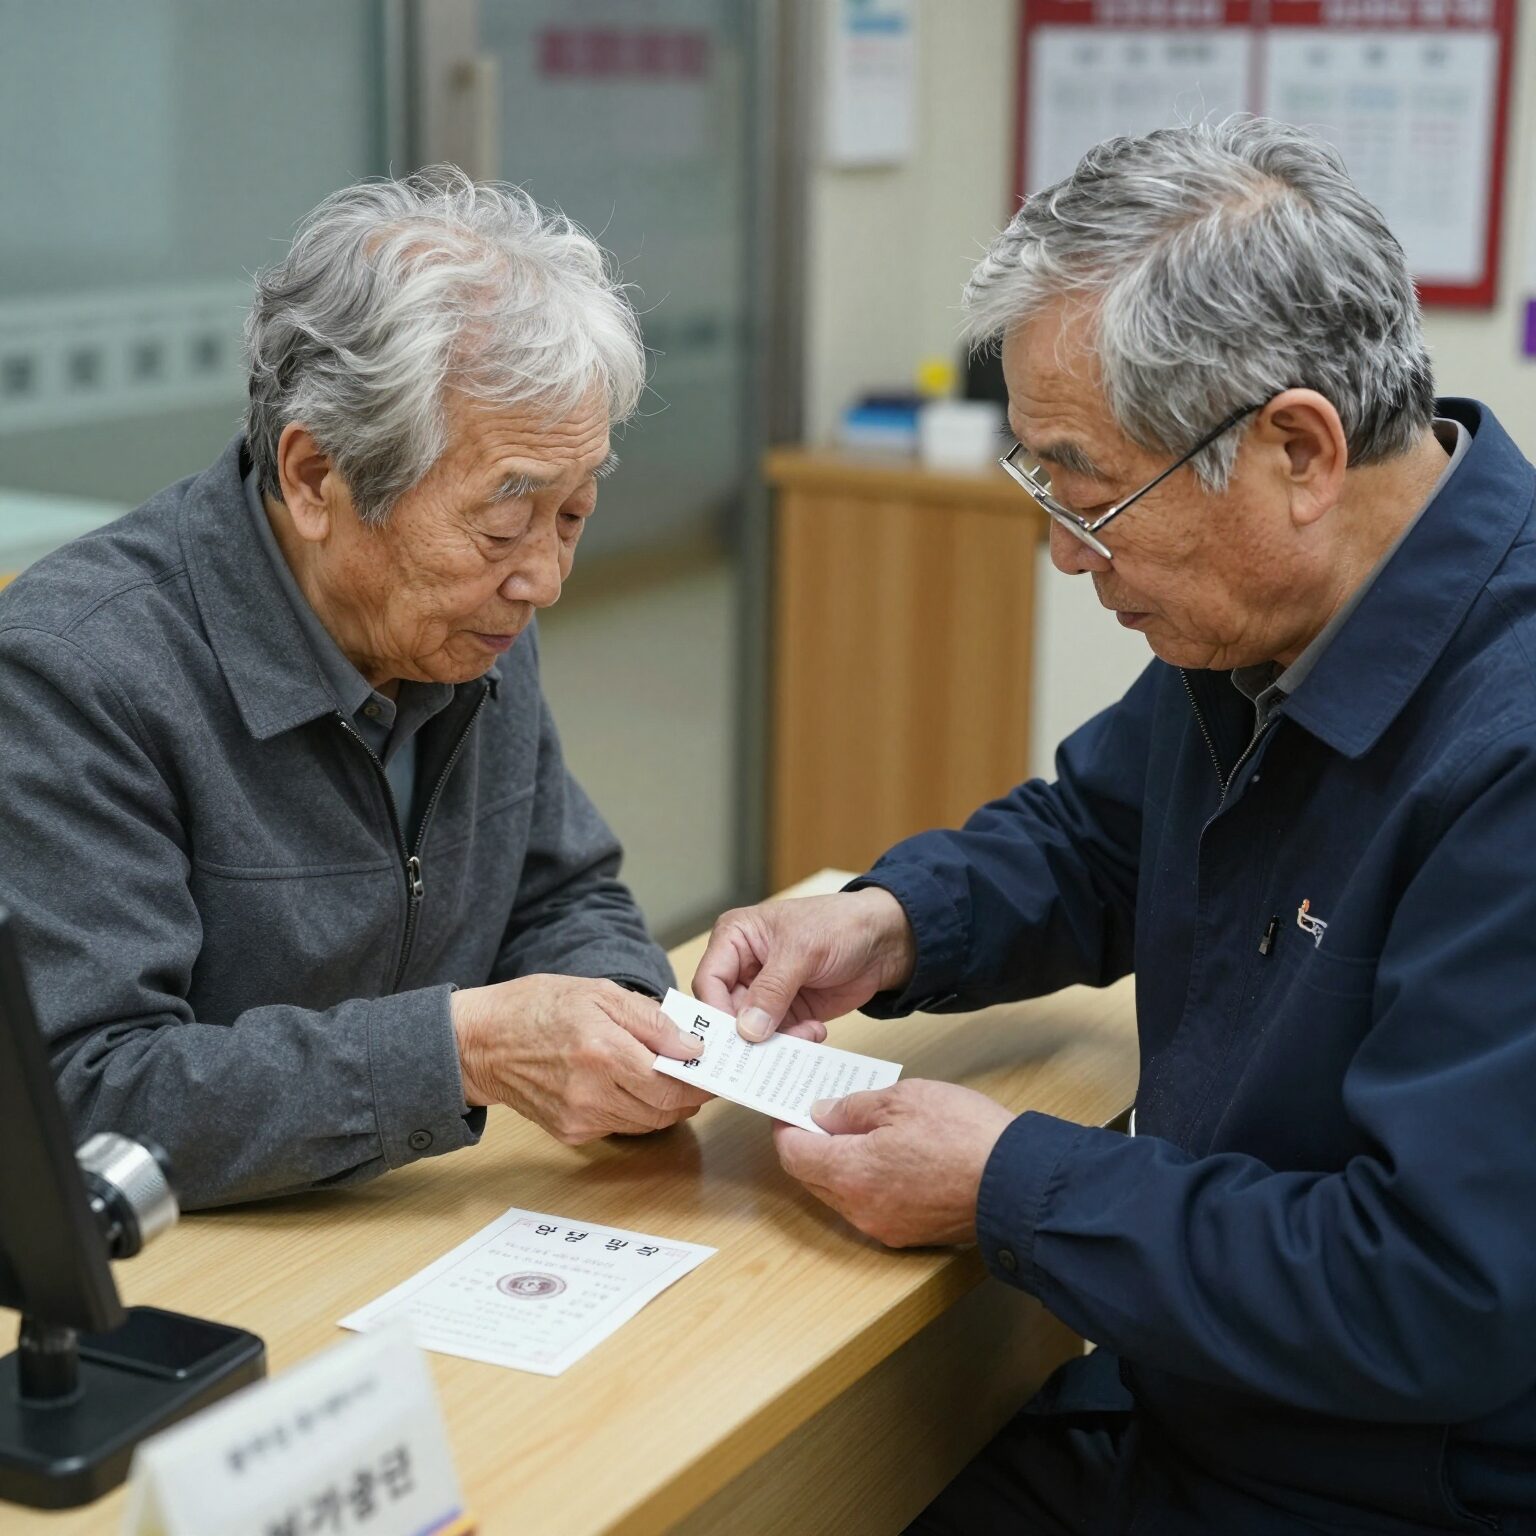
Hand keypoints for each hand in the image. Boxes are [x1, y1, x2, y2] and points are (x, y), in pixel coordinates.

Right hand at [451, 975, 711, 1143]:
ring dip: (665, 1105)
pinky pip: (620, 1127)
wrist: (481, 1043)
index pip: (671, 1083)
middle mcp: (592, 1093)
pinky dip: (636, 1111)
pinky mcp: (570, 1133)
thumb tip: (691, 1047)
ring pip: (646, 1123)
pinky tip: (632, 1087)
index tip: (715, 1070)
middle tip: (700, 1075)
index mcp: (602, 1051)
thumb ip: (650, 1020)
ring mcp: (580, 1118)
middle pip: (664, 1109)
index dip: (700, 1081)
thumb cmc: (537, 1007)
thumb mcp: (598, 993)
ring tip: (669, 1078)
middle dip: (689, 1095)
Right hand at [693, 889, 917, 1042]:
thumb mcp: (802, 950)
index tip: (733, 1039)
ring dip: (775, 1041)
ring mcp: (764, 993)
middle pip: (725, 1013)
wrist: (885, 941)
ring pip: (750, 1033)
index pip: (709, 981)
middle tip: (763, 1054)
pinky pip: (777, 1039)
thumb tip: (746, 1029)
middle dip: (747, 1034)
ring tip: (805, 1036)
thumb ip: (772, 990)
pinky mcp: (787, 1013)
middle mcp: (743, 967)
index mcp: (735, 938)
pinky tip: (815, 1032)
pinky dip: (793, 1043)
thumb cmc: (841, 925)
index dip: (715, 1012)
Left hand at [772, 1081, 1015, 1247]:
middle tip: (822, 1112)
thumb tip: (823, 1114)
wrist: (1018, 1182)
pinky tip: (887, 1154)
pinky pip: (870, 1205)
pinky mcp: (909, 1234)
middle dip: (811, 1145)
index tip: (789, 1108)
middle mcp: (860, 1209)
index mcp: (851, 1173)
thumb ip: (854, 1107)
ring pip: (841, 1194)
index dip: (787, 1128)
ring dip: (840, 1164)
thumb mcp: (903, 1099)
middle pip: (813, 1178)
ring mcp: (885, 1226)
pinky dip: (867, 1180)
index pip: (794, 1155)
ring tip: (859, 1129)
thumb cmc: (964, 1135)